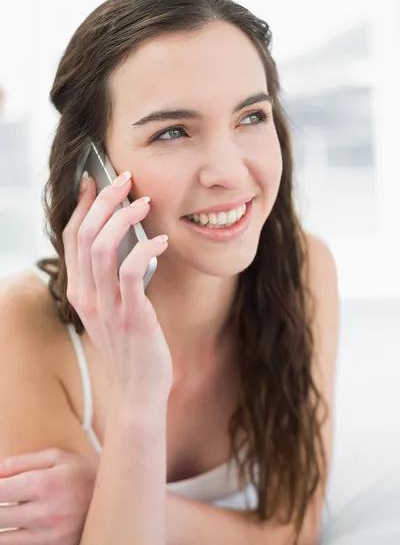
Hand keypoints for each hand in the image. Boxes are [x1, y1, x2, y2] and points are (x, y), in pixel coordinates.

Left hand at [0, 448, 96, 544]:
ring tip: (10, 512)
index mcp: (45, 484)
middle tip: (4, 499)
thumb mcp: (58, 457)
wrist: (116, 502)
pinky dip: (13, 537)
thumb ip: (22, 462)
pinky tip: (17, 525)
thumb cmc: (81, 475)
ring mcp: (50, 537)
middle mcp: (46, 513)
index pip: (0, 490)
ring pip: (4, 538)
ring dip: (2, 524)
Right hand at [63, 171, 171, 400]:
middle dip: (105, 200)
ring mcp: (106, 307)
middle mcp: (86, 297)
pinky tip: (162, 241)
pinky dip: (145, 249)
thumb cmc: (131, 347)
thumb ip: (110, 279)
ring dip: (124, 218)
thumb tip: (125, 239)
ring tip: (145, 203)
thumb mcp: (111, 310)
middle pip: (85, 234)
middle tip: (126, 179)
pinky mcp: (131, 317)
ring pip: (102, 247)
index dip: (83, 205)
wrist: (138, 392)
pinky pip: (131, 272)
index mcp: (78, 292)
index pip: (72, 237)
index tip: (97, 180)